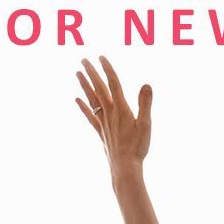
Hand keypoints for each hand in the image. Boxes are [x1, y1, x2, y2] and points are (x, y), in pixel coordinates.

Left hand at [75, 56, 151, 180]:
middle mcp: (109, 113)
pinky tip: (76, 99)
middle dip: (91, 73)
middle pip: (99, 88)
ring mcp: (103, 122)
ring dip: (84, 85)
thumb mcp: (146, 124)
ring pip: (92, 99)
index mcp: (121, 108)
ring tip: (78, 73)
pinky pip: (90, 115)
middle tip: (83, 59)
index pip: (113, 84)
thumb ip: (145, 103)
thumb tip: (146, 84)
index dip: (107, 69)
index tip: (101, 57)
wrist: (125, 166)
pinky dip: (83, 106)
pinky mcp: (100, 131)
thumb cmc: (138, 147)